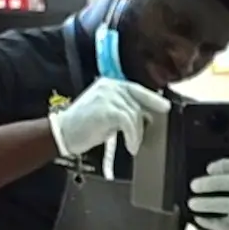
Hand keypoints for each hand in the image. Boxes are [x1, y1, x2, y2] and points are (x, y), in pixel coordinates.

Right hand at [50, 75, 168, 165]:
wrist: (63, 133)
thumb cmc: (82, 126)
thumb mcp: (105, 112)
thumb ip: (122, 108)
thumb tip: (144, 116)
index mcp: (109, 84)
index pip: (136, 89)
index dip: (152, 98)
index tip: (165, 107)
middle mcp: (109, 86)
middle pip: (138, 103)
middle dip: (142, 123)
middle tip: (139, 138)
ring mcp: (108, 96)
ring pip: (135, 115)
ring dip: (136, 134)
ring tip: (132, 145)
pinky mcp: (107, 109)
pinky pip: (129, 123)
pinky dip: (133, 136)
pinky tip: (130, 146)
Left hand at [188, 153, 228, 229]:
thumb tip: (199, 173)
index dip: (221, 166)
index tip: (208, 168)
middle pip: (227, 183)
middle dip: (208, 184)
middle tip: (193, 185)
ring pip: (223, 204)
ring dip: (205, 204)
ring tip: (192, 203)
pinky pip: (221, 223)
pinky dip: (208, 221)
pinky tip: (198, 217)